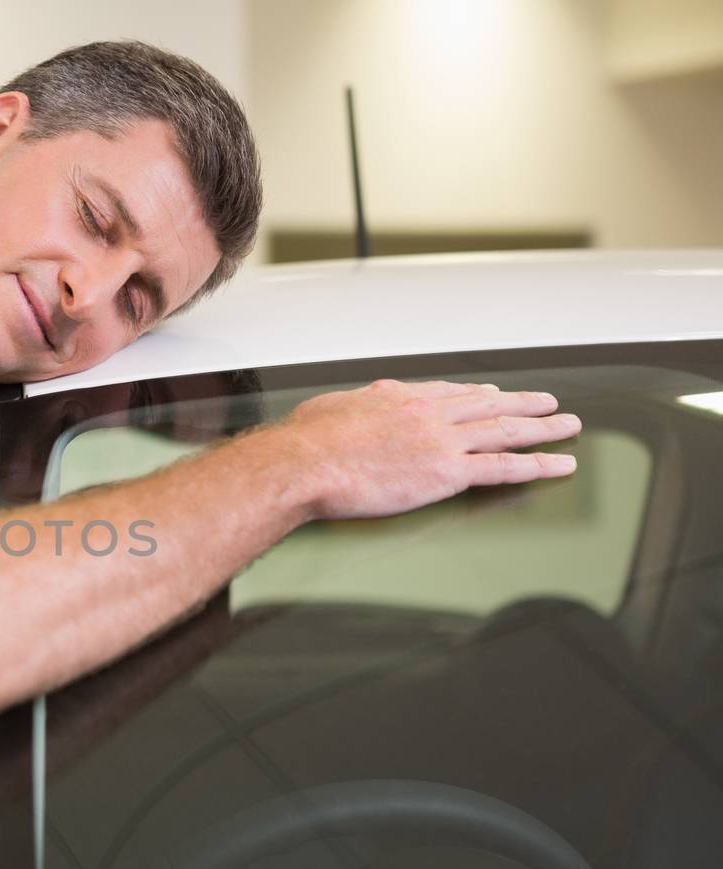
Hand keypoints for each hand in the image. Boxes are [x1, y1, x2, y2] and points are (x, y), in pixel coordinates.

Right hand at [274, 379, 581, 520]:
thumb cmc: (306, 441)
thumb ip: (353, 408)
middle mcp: (428, 412)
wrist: (304, 462)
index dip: (478, 394)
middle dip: (523, 403)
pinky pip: (503, 467)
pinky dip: (537, 465)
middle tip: (549, 403)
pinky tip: (559, 464)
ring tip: (567, 427)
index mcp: (399, 396)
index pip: (449, 393)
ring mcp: (442, 441)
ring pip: (505, 430)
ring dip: (542, 429)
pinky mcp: (448, 472)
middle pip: (488, 405)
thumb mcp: (331, 408)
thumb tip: (349, 409)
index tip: (494, 393)